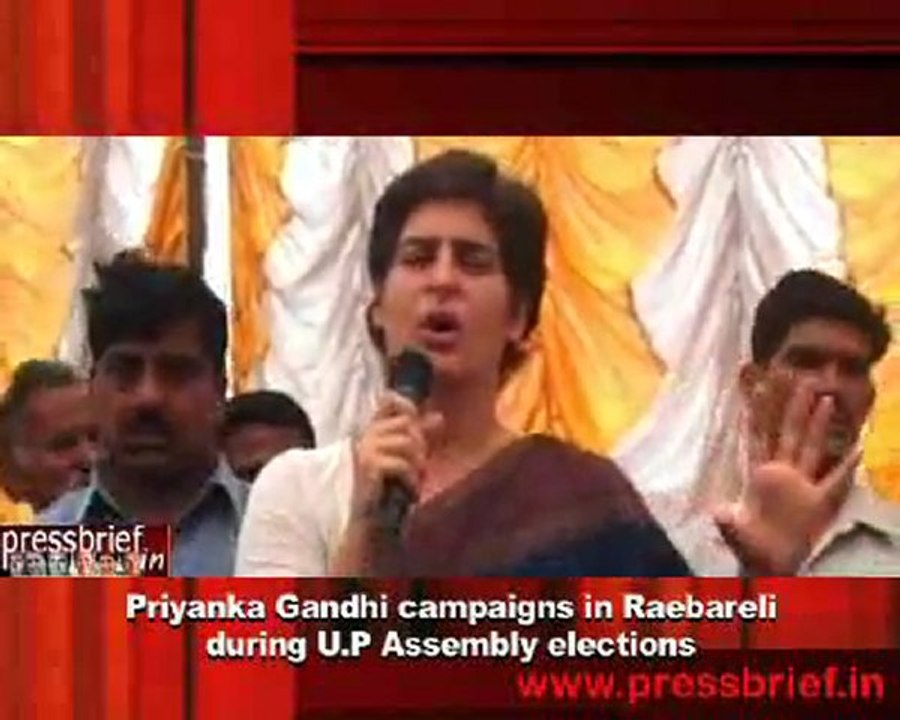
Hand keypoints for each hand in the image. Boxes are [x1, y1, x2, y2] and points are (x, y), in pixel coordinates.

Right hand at [350, 391, 442, 523]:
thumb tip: (439, 417)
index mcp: (374, 429)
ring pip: (406, 443)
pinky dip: (411, 479)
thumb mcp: (405, 455)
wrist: (369, 515)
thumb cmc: (388, 484)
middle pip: (406, 424)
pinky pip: (401, 464)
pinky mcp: (369, 466)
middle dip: (420, 446)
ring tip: (415, 479)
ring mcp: (366, 449)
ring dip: (417, 464)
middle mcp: (367, 435)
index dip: (406, 405)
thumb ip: (419, 434)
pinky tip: (410, 490)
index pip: (388, 400)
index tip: (417, 420)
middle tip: (419, 467)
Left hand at [715, 381, 860, 574]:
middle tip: (799, 379)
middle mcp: (781, 474)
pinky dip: (848, 466)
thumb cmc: (748, 545)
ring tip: (826, 399)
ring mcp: (801, 486)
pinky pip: (836, 482)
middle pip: (788, 434)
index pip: (757, 437)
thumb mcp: (733, 530)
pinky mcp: (819, 504)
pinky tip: (860, 447)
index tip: (757, 388)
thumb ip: (727, 521)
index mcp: (757, 474)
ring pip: (812, 448)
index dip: (756, 413)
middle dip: (793, 408)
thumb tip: (719, 513)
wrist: (768, 566)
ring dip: (818, 424)